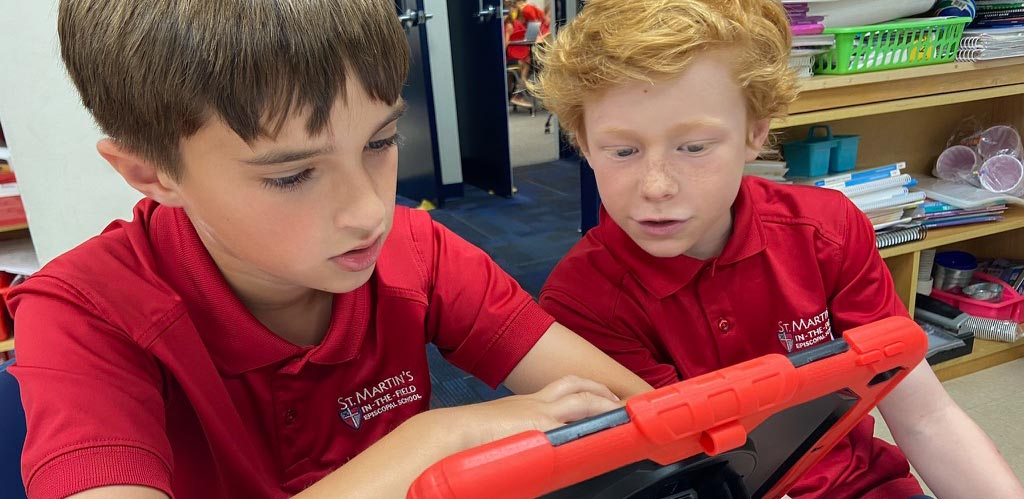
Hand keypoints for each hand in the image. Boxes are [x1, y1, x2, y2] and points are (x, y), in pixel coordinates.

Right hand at [446, 375, 622, 447]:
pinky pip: (579, 419)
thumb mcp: (497, 432)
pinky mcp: (543, 426)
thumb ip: (516, 437)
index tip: (593, 395)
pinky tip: (608, 428)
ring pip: (582, 398)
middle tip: (614, 400)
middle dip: (598, 389)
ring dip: (604, 401)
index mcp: (524, 403)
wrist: (453, 433)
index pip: (559, 388)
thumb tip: (522, 457)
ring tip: (619, 411)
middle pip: (573, 384)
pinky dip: (596, 421)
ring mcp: (540, 412)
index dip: (580, 390)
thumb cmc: (466, 438)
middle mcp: (534, 402)